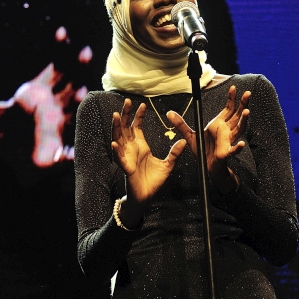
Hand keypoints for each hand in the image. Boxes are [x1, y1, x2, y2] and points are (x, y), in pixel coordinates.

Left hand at [0, 26, 92, 166]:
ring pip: (71, 111)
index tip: (61, 31)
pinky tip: (73, 149)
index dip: (59, 49)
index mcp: (35, 94)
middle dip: (76, 66)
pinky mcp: (54, 153)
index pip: (53, 67)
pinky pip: (67, 152)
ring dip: (76, 101)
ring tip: (81, 93)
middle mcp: (50, 107)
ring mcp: (56, 128)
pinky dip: (71, 151)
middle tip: (84, 52)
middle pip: (69, 81)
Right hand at [112, 99, 185, 223]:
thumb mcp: (168, 165)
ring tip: (116, 115)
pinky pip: (118, 157)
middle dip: (125, 114)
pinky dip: (116, 150)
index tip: (142, 104)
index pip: (137, 126)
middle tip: (127, 101)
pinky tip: (114, 142)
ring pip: (118, 138)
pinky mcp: (125, 167)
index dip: (138, 115)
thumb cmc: (153, 181)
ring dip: (116, 127)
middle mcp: (131, 148)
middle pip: (125, 127)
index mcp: (141, 146)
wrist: (146, 197)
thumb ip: (174, 153)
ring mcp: (127, 156)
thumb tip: (183, 141)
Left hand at [168, 85, 248, 194]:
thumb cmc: (202, 149)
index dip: (232, 98)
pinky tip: (241, 144)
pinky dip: (237, 147)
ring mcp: (228, 141)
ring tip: (247, 111)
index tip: (234, 88)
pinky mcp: (226, 153)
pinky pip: (233, 150)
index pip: (228, 108)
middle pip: (237, 115)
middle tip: (248, 94)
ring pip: (239, 129)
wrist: (206, 166)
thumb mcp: (189, 135)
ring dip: (243, 120)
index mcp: (219, 124)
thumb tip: (169, 113)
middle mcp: (226, 130)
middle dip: (243, 104)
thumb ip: (180, 124)